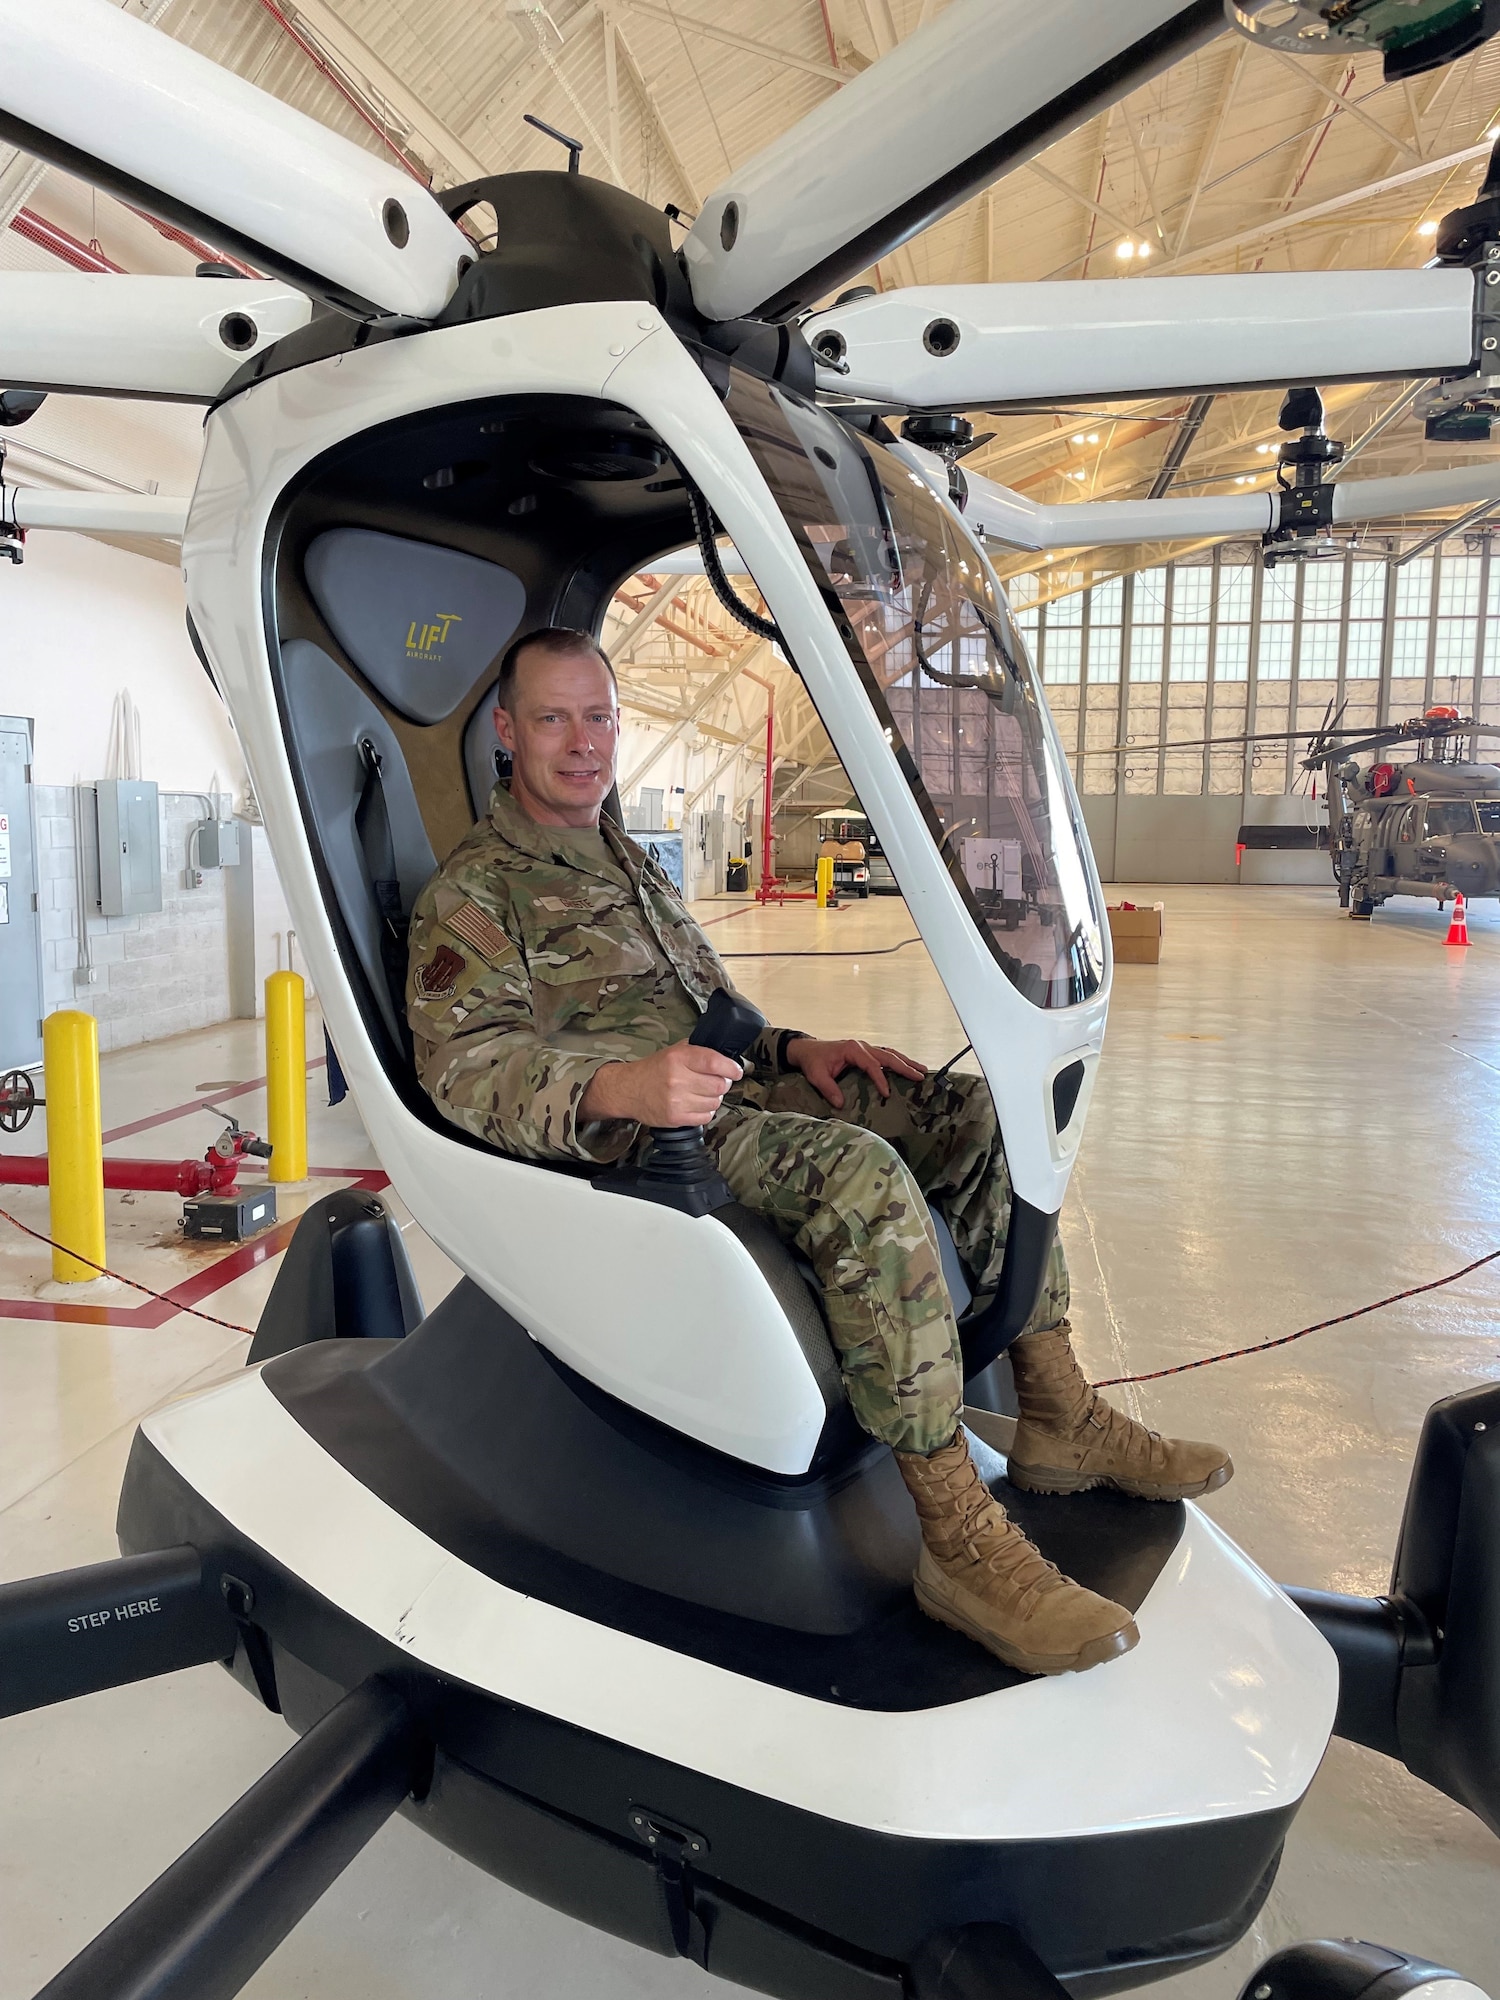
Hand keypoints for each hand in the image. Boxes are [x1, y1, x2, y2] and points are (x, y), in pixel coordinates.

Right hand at [579, 1040, 742, 1127]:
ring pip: (715, 1102)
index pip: (715, 1063)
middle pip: (719, 1085)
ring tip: (701, 1093)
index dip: (731, 1068)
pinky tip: (695, 1104)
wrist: (629, 1090)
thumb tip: (727, 1056)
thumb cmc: (654, 1069)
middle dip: (722, 1083)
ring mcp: (676, 1100)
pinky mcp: (675, 1118)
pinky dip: (705, 1111)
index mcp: (678, 1058)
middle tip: (715, 1081)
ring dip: (713, 1098)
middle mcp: (677, 1079)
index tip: (736, 1071)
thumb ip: (699, 1051)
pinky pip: (706, 1117)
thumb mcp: (674, 1051)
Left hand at [786, 1037, 925, 1109]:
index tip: (887, 1093)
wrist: (807, 1050)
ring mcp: (865, 1048)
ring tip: (922, 1070)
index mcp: (852, 1049)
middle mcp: (862, 1046)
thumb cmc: (813, 1061)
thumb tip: (840, 1104)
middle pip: (888, 1055)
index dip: (880, 1079)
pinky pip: (885, 1056)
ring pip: (890, 1053)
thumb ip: (828, 1089)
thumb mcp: (816, 1076)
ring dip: (906, 1062)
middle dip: (905, 1066)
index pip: (871, 1065)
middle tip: (920, 1076)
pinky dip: (897, 1061)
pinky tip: (907, 1068)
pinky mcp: (865, 1052)